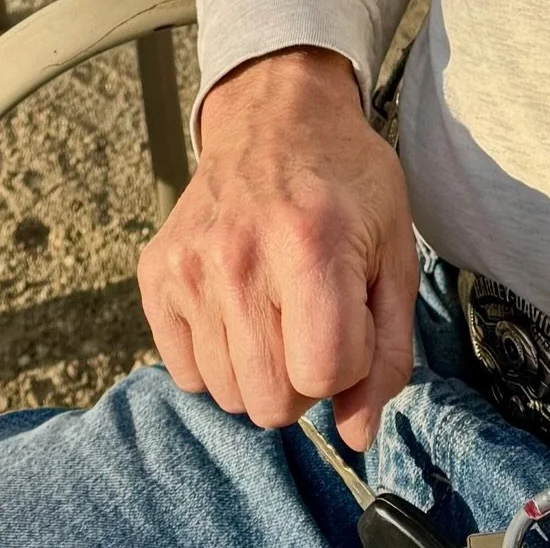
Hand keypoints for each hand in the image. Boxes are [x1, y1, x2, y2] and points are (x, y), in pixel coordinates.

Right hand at [138, 46, 416, 449]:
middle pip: (271, 402)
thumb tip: (355, 435)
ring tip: (276, 305)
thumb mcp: (394, 250)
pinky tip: (238, 306)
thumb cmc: (346, 182)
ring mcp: (189, 266)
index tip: (351, 315)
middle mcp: (239, 258)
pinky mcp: (155, 272)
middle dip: (304, 376)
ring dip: (261, 367)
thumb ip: (388, 349)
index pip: (323, 375)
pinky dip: (217, 356)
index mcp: (309, 246)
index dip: (349, 360)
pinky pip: (186, 374)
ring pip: (229, 395)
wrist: (275, 115)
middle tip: (312, 315)